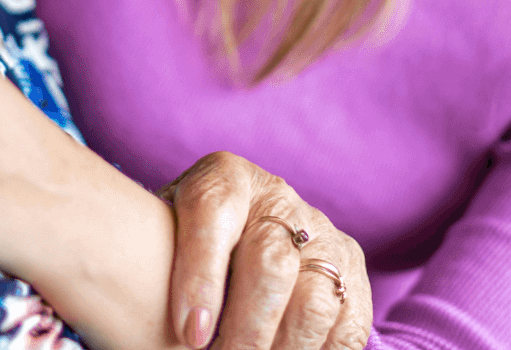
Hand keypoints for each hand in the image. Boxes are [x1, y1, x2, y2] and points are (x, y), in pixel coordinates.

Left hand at [163, 152, 371, 349]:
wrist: (239, 224)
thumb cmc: (184, 243)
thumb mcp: (165, 234)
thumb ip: (161, 260)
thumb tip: (159, 322)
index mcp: (224, 178)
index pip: (212, 213)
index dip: (201, 277)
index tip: (191, 333)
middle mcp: (277, 197)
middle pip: (271, 262)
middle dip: (246, 328)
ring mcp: (321, 231)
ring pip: (315, 298)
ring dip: (285, 348)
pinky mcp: (351, 268)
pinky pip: (347, 322)